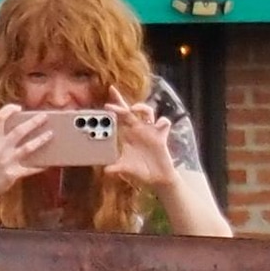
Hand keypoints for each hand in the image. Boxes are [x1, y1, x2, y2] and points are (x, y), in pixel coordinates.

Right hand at [0, 101, 85, 207]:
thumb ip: (0, 138)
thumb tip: (20, 128)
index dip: (8, 110)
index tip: (18, 107)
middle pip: (18, 131)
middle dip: (33, 122)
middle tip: (44, 116)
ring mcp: (6, 162)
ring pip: (28, 147)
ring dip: (41, 140)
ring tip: (50, 134)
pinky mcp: (12, 174)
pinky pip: (31, 168)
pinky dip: (41, 165)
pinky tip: (49, 163)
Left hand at [90, 97, 234, 239]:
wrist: (157, 178)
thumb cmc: (140, 171)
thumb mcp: (125, 169)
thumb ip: (116, 167)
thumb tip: (105, 170)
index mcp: (127, 134)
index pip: (118, 118)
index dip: (114, 108)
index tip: (106, 105)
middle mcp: (138, 129)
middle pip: (129, 110)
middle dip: (121, 100)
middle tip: (112, 91)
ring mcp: (150, 131)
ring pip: (147, 112)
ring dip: (141, 107)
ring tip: (133, 110)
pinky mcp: (161, 136)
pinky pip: (164, 124)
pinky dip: (162, 122)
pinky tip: (158, 125)